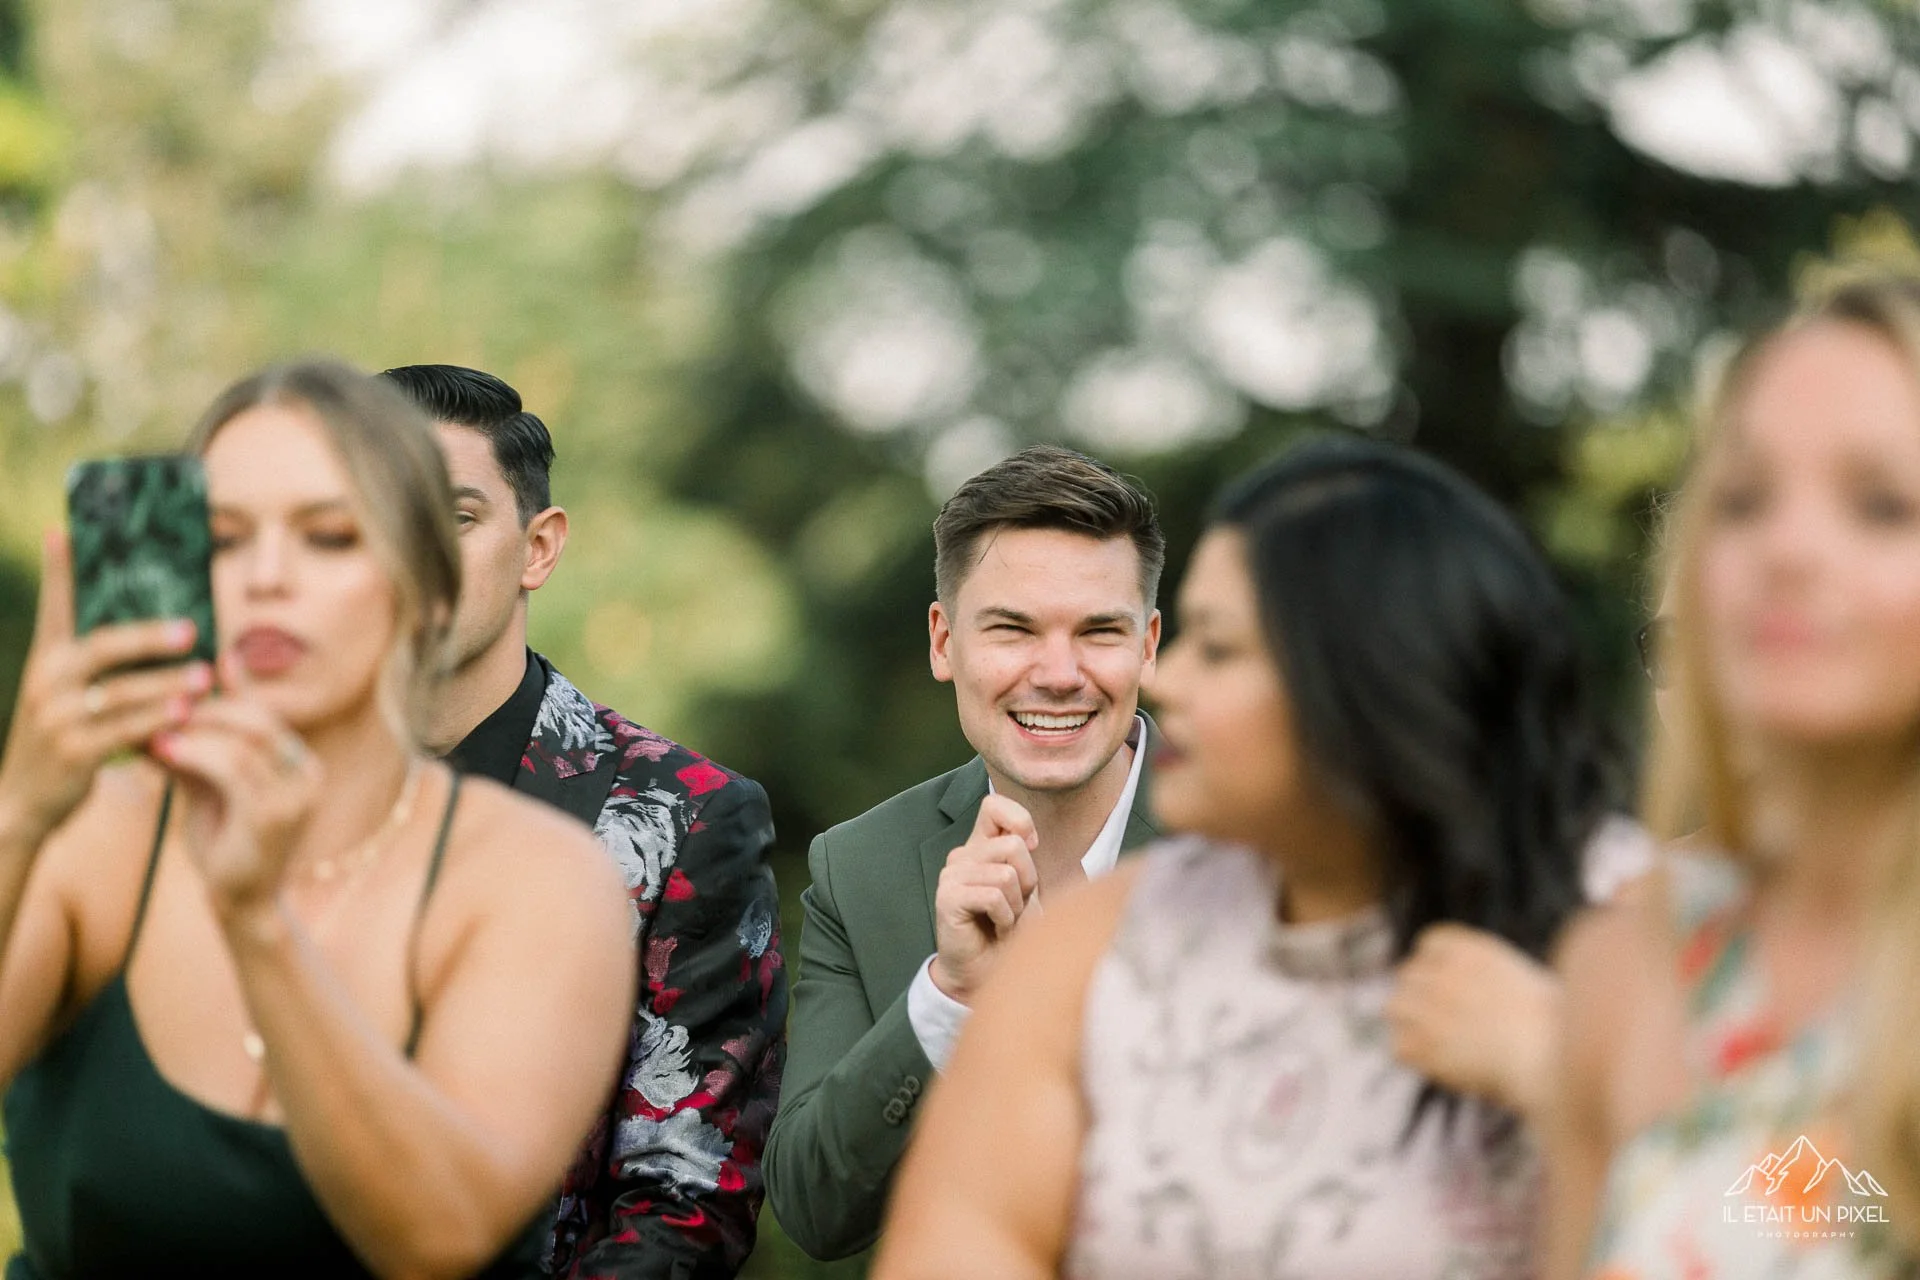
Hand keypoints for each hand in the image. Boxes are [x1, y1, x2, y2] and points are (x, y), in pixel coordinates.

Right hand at [0, 530, 209, 845]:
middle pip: (102, 646)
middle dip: (150, 636)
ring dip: (168, 683)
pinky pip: (125, 732)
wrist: (20, 801)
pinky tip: (188, 714)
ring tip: (207, 676)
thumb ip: (97, 664)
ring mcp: (57, 717)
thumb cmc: (61, 739)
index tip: (63, 531)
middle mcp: (47, 680)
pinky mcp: (73, 752)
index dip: (59, 570)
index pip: (55, 606)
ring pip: (121, 691)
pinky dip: (159, 722)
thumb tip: (159, 628)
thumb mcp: (66, 695)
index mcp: (46, 658)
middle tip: (193, 629)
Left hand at [152, 665, 320, 923]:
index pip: (264, 715)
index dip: (222, 699)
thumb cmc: (225, 843)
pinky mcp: (274, 816)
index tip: (177, 694)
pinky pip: (234, 769)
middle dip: (208, 711)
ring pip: (245, 742)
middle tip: (164, 710)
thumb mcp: (212, 786)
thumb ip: (199, 749)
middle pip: (259, 720)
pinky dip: (196, 754)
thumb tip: (158, 709)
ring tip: (158, 732)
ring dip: (196, 732)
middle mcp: (308, 775)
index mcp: (300, 764)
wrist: (241, 901)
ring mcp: (296, 796)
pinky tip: (164, 752)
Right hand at [929, 794, 1039, 1005]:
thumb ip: (1024, 856)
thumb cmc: (1008, 929)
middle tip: (1015, 906)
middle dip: (1027, 882)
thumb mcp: (1025, 887)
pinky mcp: (947, 898)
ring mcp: (952, 875)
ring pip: (1006, 874)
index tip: (1030, 849)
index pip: (994, 806)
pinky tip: (996, 930)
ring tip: (1004, 920)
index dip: (1020, 822)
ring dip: (1016, 906)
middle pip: (1013, 846)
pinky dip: (1005, 919)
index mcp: (981, 846)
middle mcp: (962, 856)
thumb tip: (1029, 838)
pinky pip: (993, 897)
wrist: (986, 971)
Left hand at [1385, 922, 1561, 1120]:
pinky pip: (1399, 1047)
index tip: (1448, 987)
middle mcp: (1442, 972)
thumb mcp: (1523, 983)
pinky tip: (1441, 1067)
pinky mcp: (1423, 1042)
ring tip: (1438, 1044)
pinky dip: (1415, 1058)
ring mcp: (1428, 1005)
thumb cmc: (1555, 1027)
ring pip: (1395, 1007)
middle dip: (1421, 997)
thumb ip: (1484, 980)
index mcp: (1469, 949)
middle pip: (1407, 975)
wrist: (1551, 1056)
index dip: (1434, 967)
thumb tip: (1467, 997)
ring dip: (1410, 1024)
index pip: (1429, 944)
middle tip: (1444, 1023)